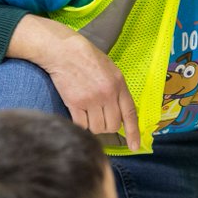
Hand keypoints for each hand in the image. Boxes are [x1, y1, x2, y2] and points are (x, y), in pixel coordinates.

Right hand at [8, 15, 140, 149]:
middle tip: (99, 117)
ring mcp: (91, 100)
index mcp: (119, 85)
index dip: (133, 132)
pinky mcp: (74, 103)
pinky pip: (81, 125)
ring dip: (93, 126)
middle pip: (112, 126)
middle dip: (107, 127)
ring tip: (88, 113)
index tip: (134, 146)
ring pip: (97, 128)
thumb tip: (121, 114)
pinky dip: (80, 124)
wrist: (63, 51)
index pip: (130, 114)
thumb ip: (118, 91)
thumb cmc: (87, 59)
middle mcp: (107, 94)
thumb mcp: (111, 71)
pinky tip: (78, 114)